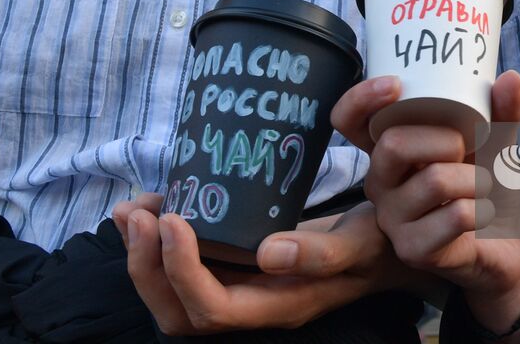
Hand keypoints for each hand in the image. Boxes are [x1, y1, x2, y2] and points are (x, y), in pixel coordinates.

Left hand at [110, 193, 414, 333]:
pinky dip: (160, 242)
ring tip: (133, 208)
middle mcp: (252, 305)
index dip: (182, 271)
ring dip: (145, 255)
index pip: (213, 309)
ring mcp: (241, 289)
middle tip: (136, 213)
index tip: (172, 218)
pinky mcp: (237, 267)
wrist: (386, 248)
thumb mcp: (361, 242)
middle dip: (148, 266)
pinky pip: (186, 268)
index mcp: (279, 305)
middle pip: (180, 313)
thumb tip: (269, 252)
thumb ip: (321, 252)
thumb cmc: (378, 245)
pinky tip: (155, 205)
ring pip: (174, 296)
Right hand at [332, 71, 519, 333]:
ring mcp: (393, 219)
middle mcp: (381, 182)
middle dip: (444, 140)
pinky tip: (483, 215)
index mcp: (389, 148)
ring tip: (481, 186)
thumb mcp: (497, 139)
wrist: (504, 240)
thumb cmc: (486, 182)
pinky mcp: (414, 249)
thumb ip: (502, 110)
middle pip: (393, 145)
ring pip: (434, 181)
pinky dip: (483, 208)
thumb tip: (509, 78)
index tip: (395, 85)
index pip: (349, 120)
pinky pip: (456, 216)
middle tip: (466, 151)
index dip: (360, 99)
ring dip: (475, 179)